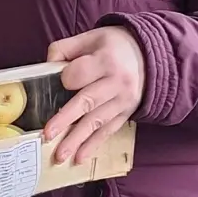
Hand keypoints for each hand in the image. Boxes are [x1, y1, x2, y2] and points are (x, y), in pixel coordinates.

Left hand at [41, 26, 145, 164]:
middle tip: (47, 135)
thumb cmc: (113, 46)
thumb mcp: (91, 38)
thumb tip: (47, 66)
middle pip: (87, 102)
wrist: (150, 57)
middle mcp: (116, 83)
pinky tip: (79, 158)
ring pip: (97, 122)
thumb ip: (65, 49)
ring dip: (77, 140)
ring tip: (60, 156)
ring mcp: (123, 101)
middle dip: (65, 120)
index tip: (59, 80)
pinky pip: (108, 131)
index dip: (66, 78)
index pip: (79, 74)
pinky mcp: (126, 114)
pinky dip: (93, 145)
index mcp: (106, 60)